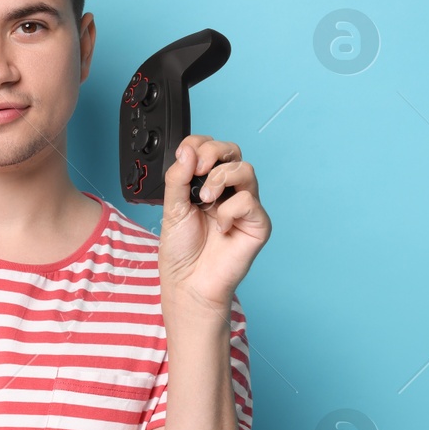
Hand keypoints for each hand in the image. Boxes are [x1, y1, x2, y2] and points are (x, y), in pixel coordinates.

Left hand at [159, 135, 271, 318]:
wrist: (188, 283)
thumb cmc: (182, 251)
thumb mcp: (171, 208)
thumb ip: (177, 177)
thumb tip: (187, 150)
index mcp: (207, 184)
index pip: (211, 148)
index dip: (200, 145)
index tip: (186, 160)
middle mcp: (229, 191)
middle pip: (232, 151)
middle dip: (212, 153)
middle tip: (196, 172)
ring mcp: (245, 206)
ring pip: (246, 169)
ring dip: (220, 177)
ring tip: (204, 200)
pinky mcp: (257, 224)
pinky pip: (250, 200)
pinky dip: (230, 209)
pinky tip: (220, 226)